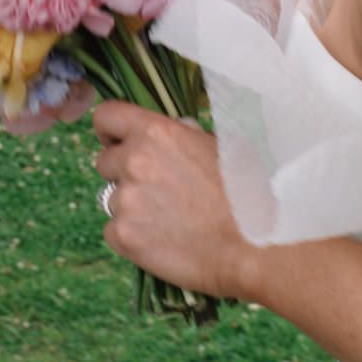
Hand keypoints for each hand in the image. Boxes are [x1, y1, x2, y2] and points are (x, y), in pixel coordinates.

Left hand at [92, 100, 253, 299]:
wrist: (257, 246)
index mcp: (158, 132)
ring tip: (170, 220)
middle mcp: (135, 161)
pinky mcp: (123, 236)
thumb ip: (185, 136)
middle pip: (105, 162)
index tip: (115, 141)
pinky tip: (162, 239)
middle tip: (157, 189)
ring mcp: (126, 200)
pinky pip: (113, 231)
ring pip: (112, 199)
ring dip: (132, 206)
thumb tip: (173, 133)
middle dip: (124, 173)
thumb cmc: (248, 194)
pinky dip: (131, 235)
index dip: (109, 130)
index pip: (106, 116)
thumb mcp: (221, 146)